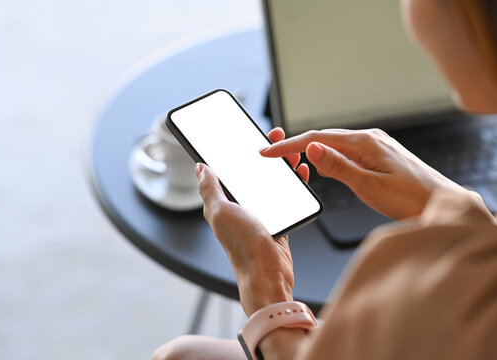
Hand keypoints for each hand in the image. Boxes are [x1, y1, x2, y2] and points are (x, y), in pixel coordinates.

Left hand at [195, 128, 307, 315]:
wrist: (268, 275)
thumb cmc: (243, 247)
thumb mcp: (221, 212)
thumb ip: (210, 189)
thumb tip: (200, 167)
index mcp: (223, 203)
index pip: (226, 170)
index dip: (233, 151)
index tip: (242, 135)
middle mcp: (240, 207)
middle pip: (252, 173)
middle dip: (262, 153)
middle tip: (272, 135)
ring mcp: (260, 214)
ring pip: (271, 182)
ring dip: (280, 166)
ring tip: (290, 149)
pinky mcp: (278, 221)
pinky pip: (286, 197)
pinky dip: (293, 184)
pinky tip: (299, 173)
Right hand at [260, 128, 465, 218]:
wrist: (442, 203)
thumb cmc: (411, 198)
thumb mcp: (368, 186)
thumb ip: (338, 166)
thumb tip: (312, 149)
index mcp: (365, 142)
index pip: (317, 139)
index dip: (289, 145)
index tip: (268, 151)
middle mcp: (370, 138)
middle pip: (324, 138)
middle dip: (296, 146)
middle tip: (272, 155)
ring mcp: (375, 145)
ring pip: (334, 145)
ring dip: (312, 152)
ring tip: (291, 162)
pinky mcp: (379, 155)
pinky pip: (347, 152)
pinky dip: (329, 158)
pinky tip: (323, 167)